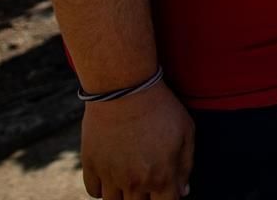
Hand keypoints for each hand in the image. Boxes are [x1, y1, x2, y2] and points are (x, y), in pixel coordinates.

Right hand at [80, 82, 194, 198]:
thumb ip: (186, 165)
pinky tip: (112, 173)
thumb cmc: (160, 107)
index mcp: (161, 177)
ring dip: (123, 195)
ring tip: (129, 177)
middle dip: (145, 196)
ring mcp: (110, 176)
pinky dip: (102, 188)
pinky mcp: (91, 165)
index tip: (164, 189)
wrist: (124, 89)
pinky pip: (94, 192)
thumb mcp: (186, 132)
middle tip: (146, 175)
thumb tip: (183, 192)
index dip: (167, 199)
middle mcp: (134, 183)